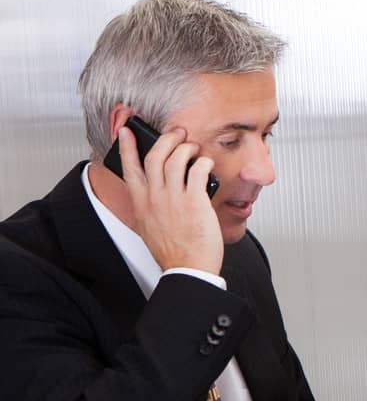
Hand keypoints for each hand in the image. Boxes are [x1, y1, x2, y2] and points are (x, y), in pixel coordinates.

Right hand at [117, 123, 222, 271]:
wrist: (187, 269)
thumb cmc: (173, 252)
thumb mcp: (149, 226)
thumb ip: (151, 206)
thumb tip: (158, 192)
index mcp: (141, 203)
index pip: (129, 167)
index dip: (127, 146)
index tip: (126, 131)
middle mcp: (154, 198)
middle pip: (155, 156)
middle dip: (166, 139)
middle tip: (177, 133)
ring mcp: (173, 199)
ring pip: (176, 159)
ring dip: (187, 148)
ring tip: (194, 148)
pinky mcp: (194, 202)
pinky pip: (198, 171)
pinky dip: (204, 163)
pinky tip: (206, 165)